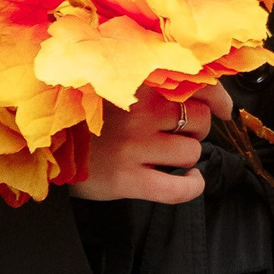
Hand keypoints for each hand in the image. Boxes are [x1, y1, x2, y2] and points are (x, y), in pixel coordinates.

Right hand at [69, 83, 234, 203]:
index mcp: (139, 85)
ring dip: (188, 155)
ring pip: (192, 151)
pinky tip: (190, 181)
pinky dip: (192, 187)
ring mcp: (133, 147)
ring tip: (169, 155)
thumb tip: (212, 96)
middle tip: (178, 133)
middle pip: (199, 120)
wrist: (51, 150)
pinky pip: (178, 189)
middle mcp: (138, 113)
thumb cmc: (94, 120)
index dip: (218, 98)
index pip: (198, 84)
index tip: (223, 109)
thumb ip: (158, 85)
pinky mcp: (127, 180)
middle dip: (197, 128)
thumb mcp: (122, 90)